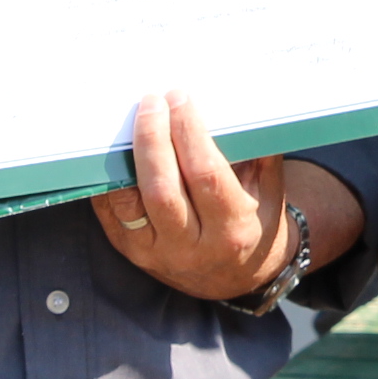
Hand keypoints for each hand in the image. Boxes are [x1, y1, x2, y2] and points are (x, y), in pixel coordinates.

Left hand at [93, 90, 296, 302]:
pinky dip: (108, 178)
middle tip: (152, 102)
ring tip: (128, 121)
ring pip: (129, 202)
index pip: (206, 175)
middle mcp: (192, 248)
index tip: (181, 99)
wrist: (233, 279)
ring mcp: (156, 253)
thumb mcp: (269, 192)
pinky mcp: (129, 251)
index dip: (190, 133)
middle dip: (153, 138)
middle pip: (162, 188)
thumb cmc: (253, 224)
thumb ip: (258, 153)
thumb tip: (239, 106)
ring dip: (125, 157)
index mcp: (232, 230)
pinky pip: (110, 211)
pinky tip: (113, 149)